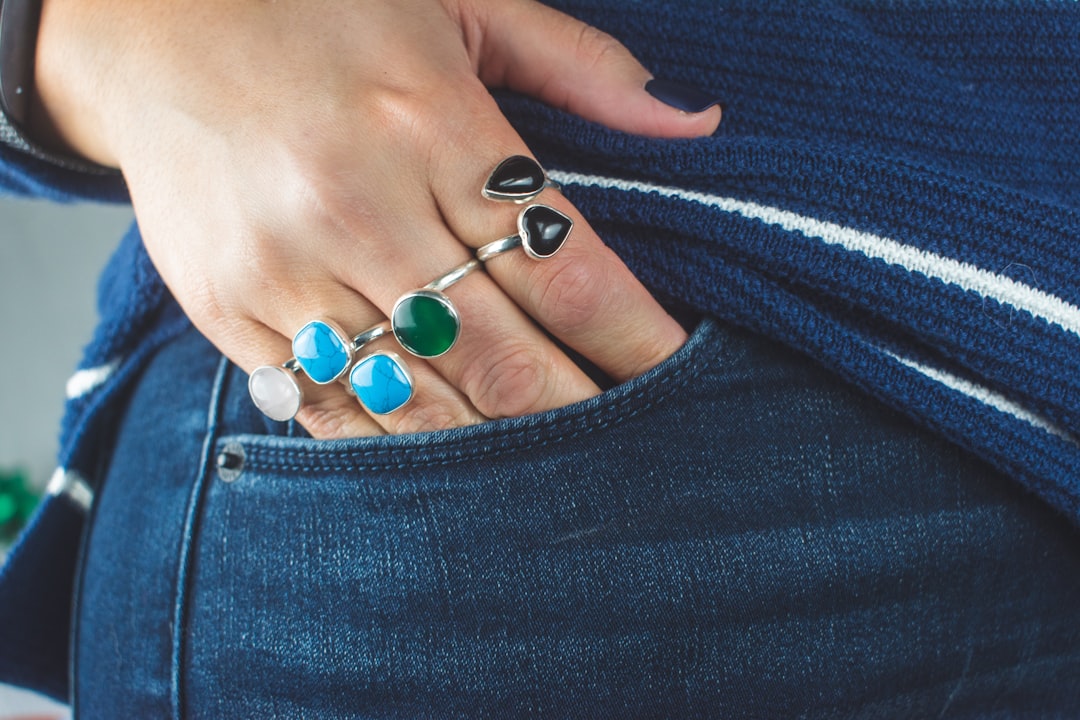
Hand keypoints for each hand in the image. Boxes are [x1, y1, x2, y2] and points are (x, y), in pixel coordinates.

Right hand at [31, 0, 719, 437]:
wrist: (153, 28)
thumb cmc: (325, 13)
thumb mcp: (462, 5)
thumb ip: (581, 69)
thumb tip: (696, 120)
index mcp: (432, 123)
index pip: (566, 266)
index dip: (634, 336)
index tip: (678, 374)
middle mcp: (360, 205)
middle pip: (502, 354)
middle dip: (581, 414)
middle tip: (633, 444)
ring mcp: (286, 268)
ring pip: (421, 401)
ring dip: (501, 446)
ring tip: (558, 468)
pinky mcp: (231, 310)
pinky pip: (332, 408)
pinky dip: (401, 443)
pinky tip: (452, 453)